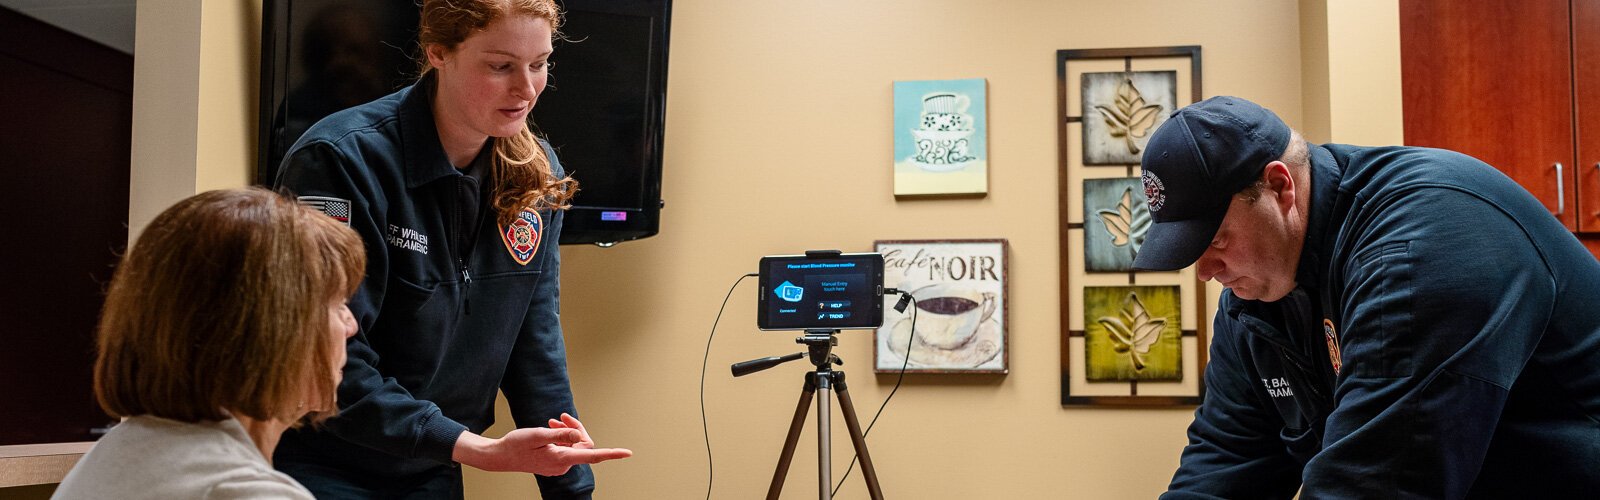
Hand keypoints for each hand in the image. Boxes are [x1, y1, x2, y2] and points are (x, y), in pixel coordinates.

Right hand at [452, 420, 631, 476]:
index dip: (611, 453)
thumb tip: (578, 435)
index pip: (592, 455)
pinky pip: (566, 448)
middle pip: (583, 444)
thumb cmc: (515, 445)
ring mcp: (559, 465)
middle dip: (576, 428)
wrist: (500, 456)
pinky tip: (551, 429)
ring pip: (574, 444)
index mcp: (561, 459)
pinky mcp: (554, 462)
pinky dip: (562, 437)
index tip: (627, 453)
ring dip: (567, 432)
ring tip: (552, 422)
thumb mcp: (537, 435)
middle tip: (561, 417)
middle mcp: (563, 465)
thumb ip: (559, 435)